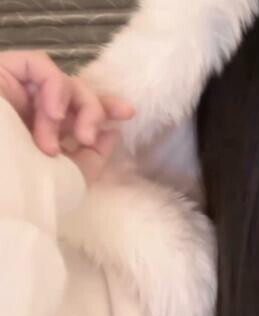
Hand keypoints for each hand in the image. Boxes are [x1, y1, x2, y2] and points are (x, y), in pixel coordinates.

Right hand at [0, 50, 134, 182]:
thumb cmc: (25, 190)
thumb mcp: (69, 177)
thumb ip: (93, 155)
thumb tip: (110, 131)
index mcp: (41, 133)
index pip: (76, 111)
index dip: (102, 107)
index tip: (127, 113)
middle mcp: (28, 111)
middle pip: (75, 92)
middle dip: (93, 109)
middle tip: (88, 137)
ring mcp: (13, 91)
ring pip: (61, 80)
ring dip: (70, 110)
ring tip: (57, 140)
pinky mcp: (0, 73)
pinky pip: (38, 65)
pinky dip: (55, 87)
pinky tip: (53, 112)